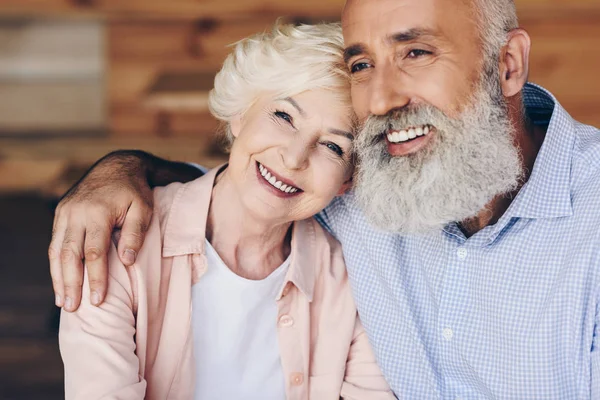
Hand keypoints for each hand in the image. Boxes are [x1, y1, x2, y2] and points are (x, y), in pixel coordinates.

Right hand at [49, 151, 153, 311]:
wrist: (116, 165)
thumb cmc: (134, 191)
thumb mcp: (144, 208)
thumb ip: (135, 234)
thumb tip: (126, 261)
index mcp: (98, 213)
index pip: (94, 252)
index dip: (95, 278)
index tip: (99, 300)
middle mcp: (76, 214)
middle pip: (69, 255)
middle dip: (71, 283)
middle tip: (73, 309)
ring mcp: (65, 213)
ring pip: (57, 251)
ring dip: (58, 278)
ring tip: (63, 302)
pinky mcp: (60, 214)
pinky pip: (55, 243)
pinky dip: (55, 264)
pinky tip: (60, 282)